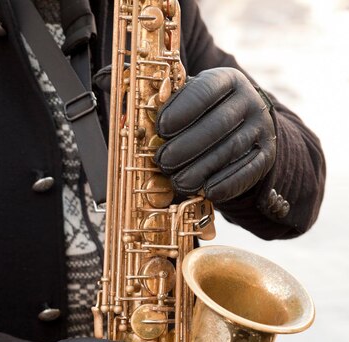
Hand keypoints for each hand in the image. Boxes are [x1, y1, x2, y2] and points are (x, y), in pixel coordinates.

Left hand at [154, 67, 275, 202]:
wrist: (245, 127)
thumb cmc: (205, 115)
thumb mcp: (192, 102)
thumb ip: (173, 107)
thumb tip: (144, 127)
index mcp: (228, 79)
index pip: (205, 90)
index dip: (182, 110)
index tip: (161, 129)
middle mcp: (250, 100)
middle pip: (217, 124)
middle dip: (187, 146)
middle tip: (162, 161)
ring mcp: (262, 128)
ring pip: (230, 150)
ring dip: (202, 169)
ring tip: (178, 182)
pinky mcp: (267, 154)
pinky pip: (248, 170)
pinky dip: (227, 184)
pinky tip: (208, 192)